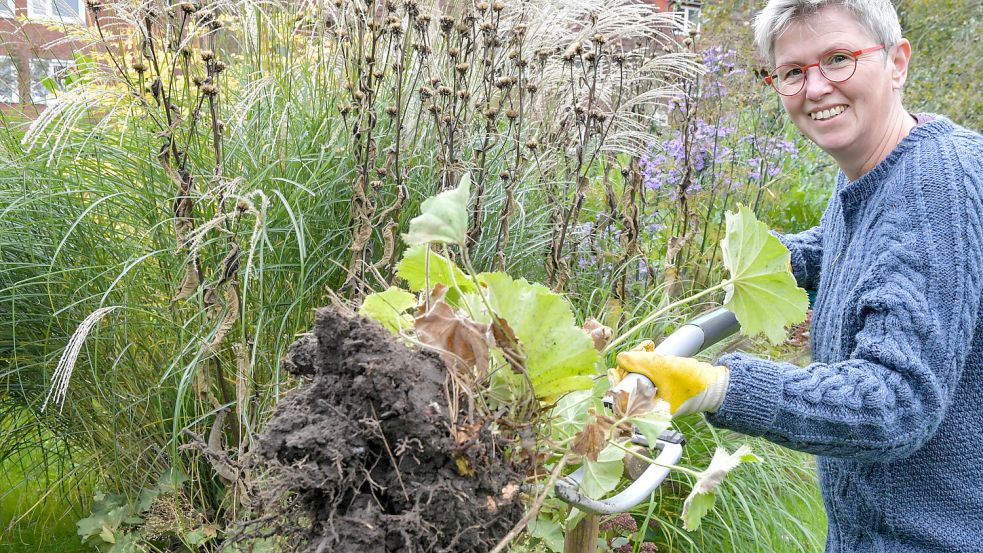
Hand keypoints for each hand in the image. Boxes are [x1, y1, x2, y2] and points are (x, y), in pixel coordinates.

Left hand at [613, 348, 728, 416]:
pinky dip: (646, 362)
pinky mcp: (659, 388)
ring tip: (647, 347)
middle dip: (630, 364)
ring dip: (638, 360)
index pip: (622, 398)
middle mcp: (649, 407)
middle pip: (627, 384)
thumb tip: (621, 358)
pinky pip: (646, 374)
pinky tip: (650, 350)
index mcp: (648, 411)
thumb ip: (640, 362)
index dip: (618, 380)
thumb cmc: (693, 383)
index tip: (619, 367)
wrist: (715, 383)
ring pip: (636, 377)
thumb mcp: (663, 368)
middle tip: (640, 350)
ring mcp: (654, 397)